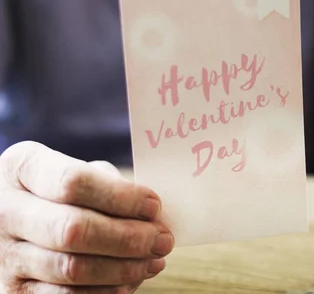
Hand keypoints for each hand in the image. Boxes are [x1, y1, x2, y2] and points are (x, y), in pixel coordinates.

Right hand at [0, 141, 173, 292]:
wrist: (18, 221)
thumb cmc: (62, 191)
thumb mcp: (78, 171)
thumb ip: (110, 184)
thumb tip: (151, 216)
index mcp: (21, 167)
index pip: (73, 182)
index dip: (121, 197)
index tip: (154, 206)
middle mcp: (5, 211)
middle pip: (73, 229)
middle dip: (128, 237)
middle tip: (163, 239)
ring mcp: (5, 255)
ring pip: (72, 269)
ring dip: (124, 267)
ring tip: (155, 259)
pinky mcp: (13, 291)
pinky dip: (108, 290)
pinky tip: (132, 278)